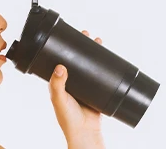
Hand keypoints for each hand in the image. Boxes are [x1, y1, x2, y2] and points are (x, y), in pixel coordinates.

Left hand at [48, 30, 104, 148]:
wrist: (85, 132)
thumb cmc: (68, 118)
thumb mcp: (59, 99)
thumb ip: (58, 84)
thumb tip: (60, 66)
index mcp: (59, 82)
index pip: (61, 60)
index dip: (65, 48)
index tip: (71, 36)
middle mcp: (71, 82)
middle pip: (77, 59)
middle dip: (82, 46)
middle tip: (86, 34)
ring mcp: (84, 85)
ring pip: (89, 65)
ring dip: (94, 53)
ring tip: (98, 42)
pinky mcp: (95, 90)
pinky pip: (100, 75)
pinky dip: (103, 66)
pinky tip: (108, 59)